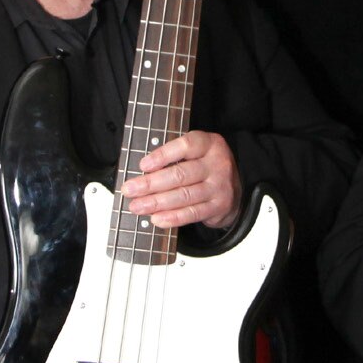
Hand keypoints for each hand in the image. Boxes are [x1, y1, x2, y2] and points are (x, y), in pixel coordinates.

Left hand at [120, 130, 240, 229]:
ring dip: (157, 203)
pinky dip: (172, 217)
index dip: (162, 155)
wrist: (234, 190)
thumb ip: (174, 157)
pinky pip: (192, 213)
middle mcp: (217, 164)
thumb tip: (142, 173)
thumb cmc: (205, 167)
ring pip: (184, 196)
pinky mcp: (218, 207)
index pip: (185, 146)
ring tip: (136, 206)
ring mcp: (219, 186)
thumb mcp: (195, 153)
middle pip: (181, 174)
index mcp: (209, 144)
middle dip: (151, 184)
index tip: (142, 166)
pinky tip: (156, 219)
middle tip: (129, 190)